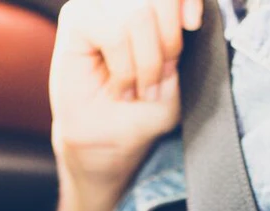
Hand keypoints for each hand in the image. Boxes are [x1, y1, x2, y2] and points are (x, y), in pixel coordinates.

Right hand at [49, 0, 203, 183]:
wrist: (110, 140)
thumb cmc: (143, 107)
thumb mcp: (176, 72)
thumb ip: (181, 38)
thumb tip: (187, 14)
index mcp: (151, 4)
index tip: (193, 26)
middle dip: (168, 43)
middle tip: (160, 77)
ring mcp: (97, 3)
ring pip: (138, 14)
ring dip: (146, 62)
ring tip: (140, 88)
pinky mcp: (76, 18)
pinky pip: (112, 33)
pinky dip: (123, 68)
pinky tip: (120, 87)